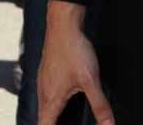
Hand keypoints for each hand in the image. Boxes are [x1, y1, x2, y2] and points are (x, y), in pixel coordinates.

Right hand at [38, 10, 113, 124]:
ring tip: (66, 121)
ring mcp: (42, 81)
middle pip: (43, 117)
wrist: (62, 26)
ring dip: (52, 116)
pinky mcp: (46, 74)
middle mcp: (43, 91)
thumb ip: (100, 105)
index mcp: (51, 97)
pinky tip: (63, 102)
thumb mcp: (91, 80)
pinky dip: (52, 105)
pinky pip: (45, 95)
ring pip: (44, 106)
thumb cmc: (73, 51)